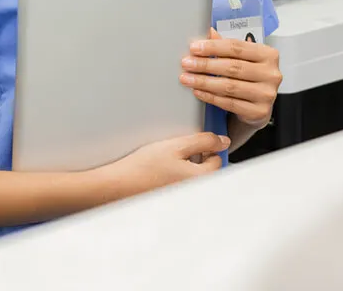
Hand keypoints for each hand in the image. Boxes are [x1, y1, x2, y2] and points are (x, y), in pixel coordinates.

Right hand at [102, 132, 226, 196]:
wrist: (119, 184)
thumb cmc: (144, 167)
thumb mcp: (176, 145)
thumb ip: (204, 141)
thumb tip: (223, 141)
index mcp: (201, 180)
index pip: (218, 160)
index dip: (207, 146)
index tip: (195, 142)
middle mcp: (195, 193)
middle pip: (208, 171)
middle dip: (200, 159)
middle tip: (181, 151)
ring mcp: (184, 199)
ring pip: (195, 178)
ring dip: (189, 168)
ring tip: (170, 162)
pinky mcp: (172, 201)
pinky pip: (183, 186)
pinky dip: (178, 177)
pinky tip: (163, 172)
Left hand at [181, 28, 281, 127]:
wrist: (257, 108)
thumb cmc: (249, 79)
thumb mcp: (242, 60)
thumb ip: (228, 47)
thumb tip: (209, 32)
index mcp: (268, 54)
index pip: (237, 47)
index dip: (213, 47)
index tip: (194, 48)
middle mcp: (271, 74)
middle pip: (232, 67)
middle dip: (205, 65)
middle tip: (187, 63)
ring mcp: (266, 94)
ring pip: (229, 86)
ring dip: (204, 82)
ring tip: (187, 78)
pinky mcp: (259, 112)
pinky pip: (229, 103)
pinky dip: (211, 97)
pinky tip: (198, 92)